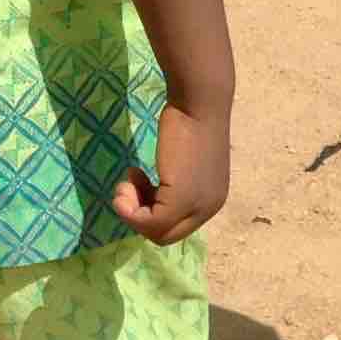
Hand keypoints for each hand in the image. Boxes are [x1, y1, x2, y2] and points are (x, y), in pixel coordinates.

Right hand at [111, 105, 230, 244]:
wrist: (198, 104)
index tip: (142, 181)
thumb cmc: (190, 121)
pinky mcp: (180, 200)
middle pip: (165, 235)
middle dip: (140, 214)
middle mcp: (209, 208)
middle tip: (130, 184)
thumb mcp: (184, 162)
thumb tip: (153, 200)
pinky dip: (130, 208)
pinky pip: (147, 222)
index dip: (151, 208)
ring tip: (128, 180)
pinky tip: (130, 176)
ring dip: (131, 210)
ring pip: (155, 233)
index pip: (177, 226)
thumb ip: (176, 184)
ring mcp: (196, 206)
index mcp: (212, 201)